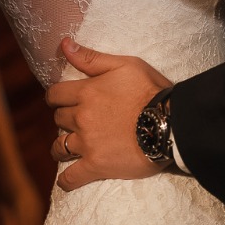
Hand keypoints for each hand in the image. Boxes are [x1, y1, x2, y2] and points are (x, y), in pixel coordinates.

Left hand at [46, 39, 170, 192]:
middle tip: (75, 121)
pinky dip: (66, 181)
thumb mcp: (124, 65)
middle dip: (64, 119)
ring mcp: (87, 143)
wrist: (169, 123)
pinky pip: (72, 177)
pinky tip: (66, 180)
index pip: (55, 95)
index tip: (60, 100)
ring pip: (59, 147)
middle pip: (58, 119)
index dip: (56, 97)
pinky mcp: (96, 166)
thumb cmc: (150, 90)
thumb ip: (91, 57)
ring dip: (60, 147)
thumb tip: (64, 44)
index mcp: (86, 92)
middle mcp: (81, 118)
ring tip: (66, 148)